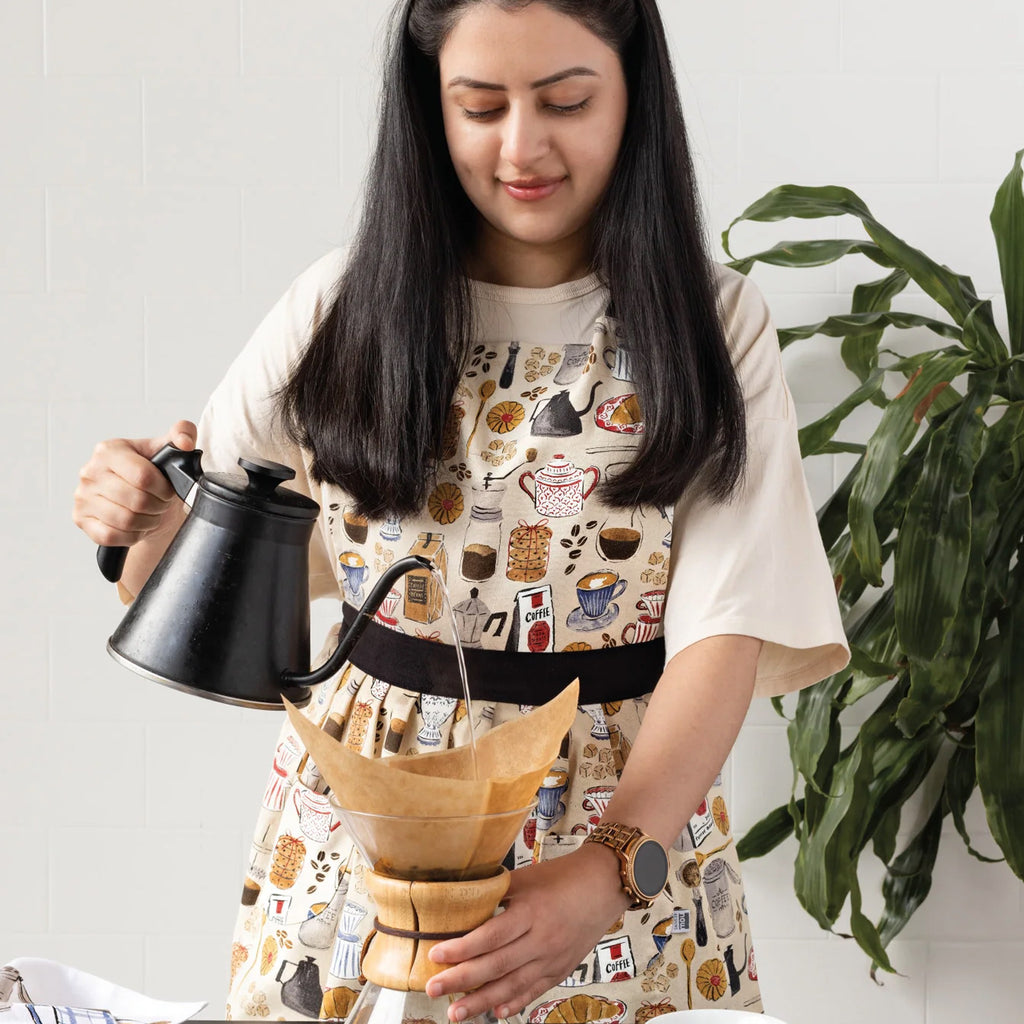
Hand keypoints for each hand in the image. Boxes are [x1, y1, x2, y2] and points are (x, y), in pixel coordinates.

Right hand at [72, 420, 197, 546]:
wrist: (138, 499)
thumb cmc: (151, 474)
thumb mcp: (167, 450)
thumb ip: (182, 434)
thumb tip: (185, 441)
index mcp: (109, 450)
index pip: (143, 476)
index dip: (164, 489)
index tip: (168, 490)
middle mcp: (90, 472)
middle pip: (137, 500)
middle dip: (158, 506)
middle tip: (162, 503)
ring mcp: (82, 496)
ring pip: (126, 520)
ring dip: (148, 522)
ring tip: (151, 513)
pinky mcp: (81, 519)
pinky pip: (111, 535)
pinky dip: (132, 535)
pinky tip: (137, 525)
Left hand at [425, 843, 629, 1021]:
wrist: (604, 885)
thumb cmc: (562, 876)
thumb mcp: (527, 877)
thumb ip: (496, 891)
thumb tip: (462, 901)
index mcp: (530, 911)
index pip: (490, 936)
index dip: (462, 948)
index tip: (435, 954)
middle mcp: (541, 939)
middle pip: (496, 965)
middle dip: (461, 980)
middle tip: (433, 989)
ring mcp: (553, 958)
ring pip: (512, 985)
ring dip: (481, 1001)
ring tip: (456, 1012)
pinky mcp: (562, 969)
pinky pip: (534, 990)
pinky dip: (514, 1002)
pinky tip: (496, 1012)